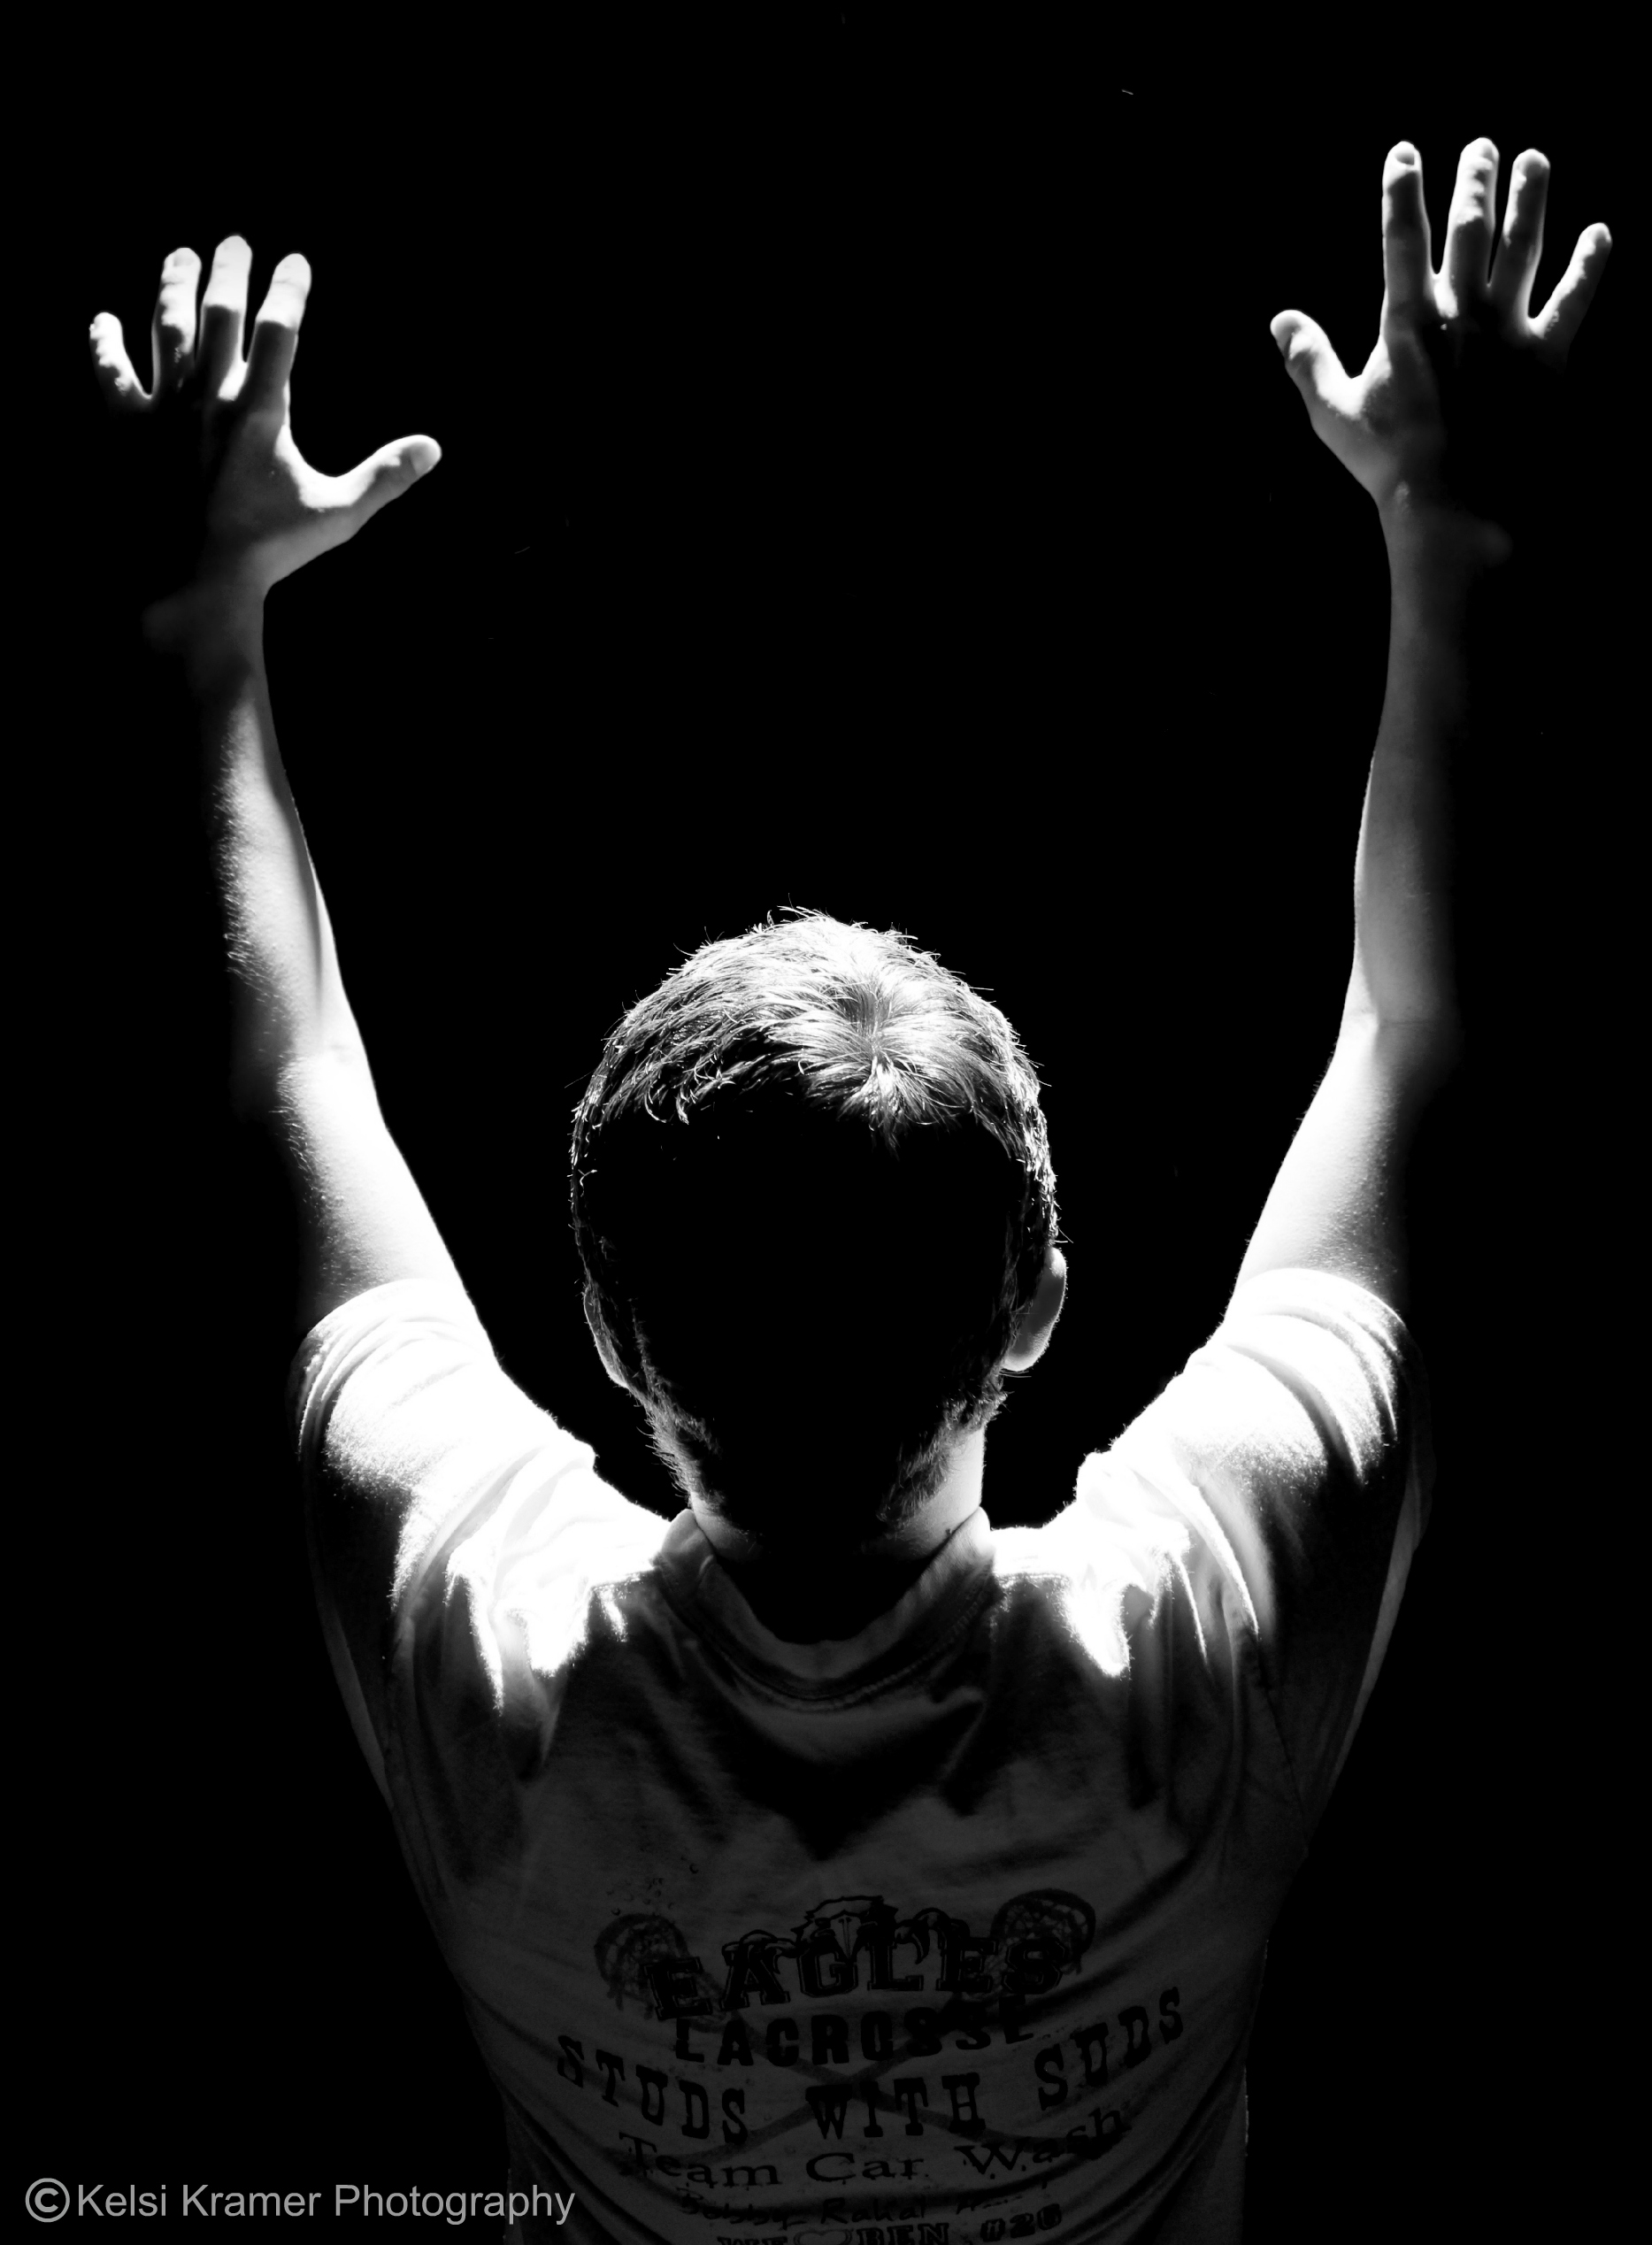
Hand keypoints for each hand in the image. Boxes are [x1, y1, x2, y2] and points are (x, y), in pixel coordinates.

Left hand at [88, 237, 440, 638]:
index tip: (296, 260)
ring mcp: (164, 407)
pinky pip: (110, 372)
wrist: (188, 579)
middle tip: (234, 241)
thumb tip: (434, 448)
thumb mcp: (338, 514)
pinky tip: (103, 320)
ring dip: (173, 284)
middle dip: (229, 269)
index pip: (280, 327)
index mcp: (263, 408)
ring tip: (180, 256)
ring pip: (167, 326)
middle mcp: (211, 395)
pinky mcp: (127, 427)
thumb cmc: (268, 550)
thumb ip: (385, 476)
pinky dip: (104, 342)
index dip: (290, 287)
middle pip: (219, 310)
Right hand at [1271, 137, 1611, 549]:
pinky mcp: (1547, 355)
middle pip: (1470, 227)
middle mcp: (1461, 310)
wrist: (1456, 503)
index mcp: (1407, 319)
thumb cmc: (1389, 462)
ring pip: (1523, 246)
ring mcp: (1508, 329)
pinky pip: (1574, 298)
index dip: (1401, 190)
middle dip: (1475, 180)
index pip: (1402, 237)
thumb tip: (1280, 320)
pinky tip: (1600, 234)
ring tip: (1536, 161)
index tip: (1405, 153)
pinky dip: (1589, 264)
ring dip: (1531, 199)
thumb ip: (1308, 360)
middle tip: (1483, 146)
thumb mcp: (1333, 413)